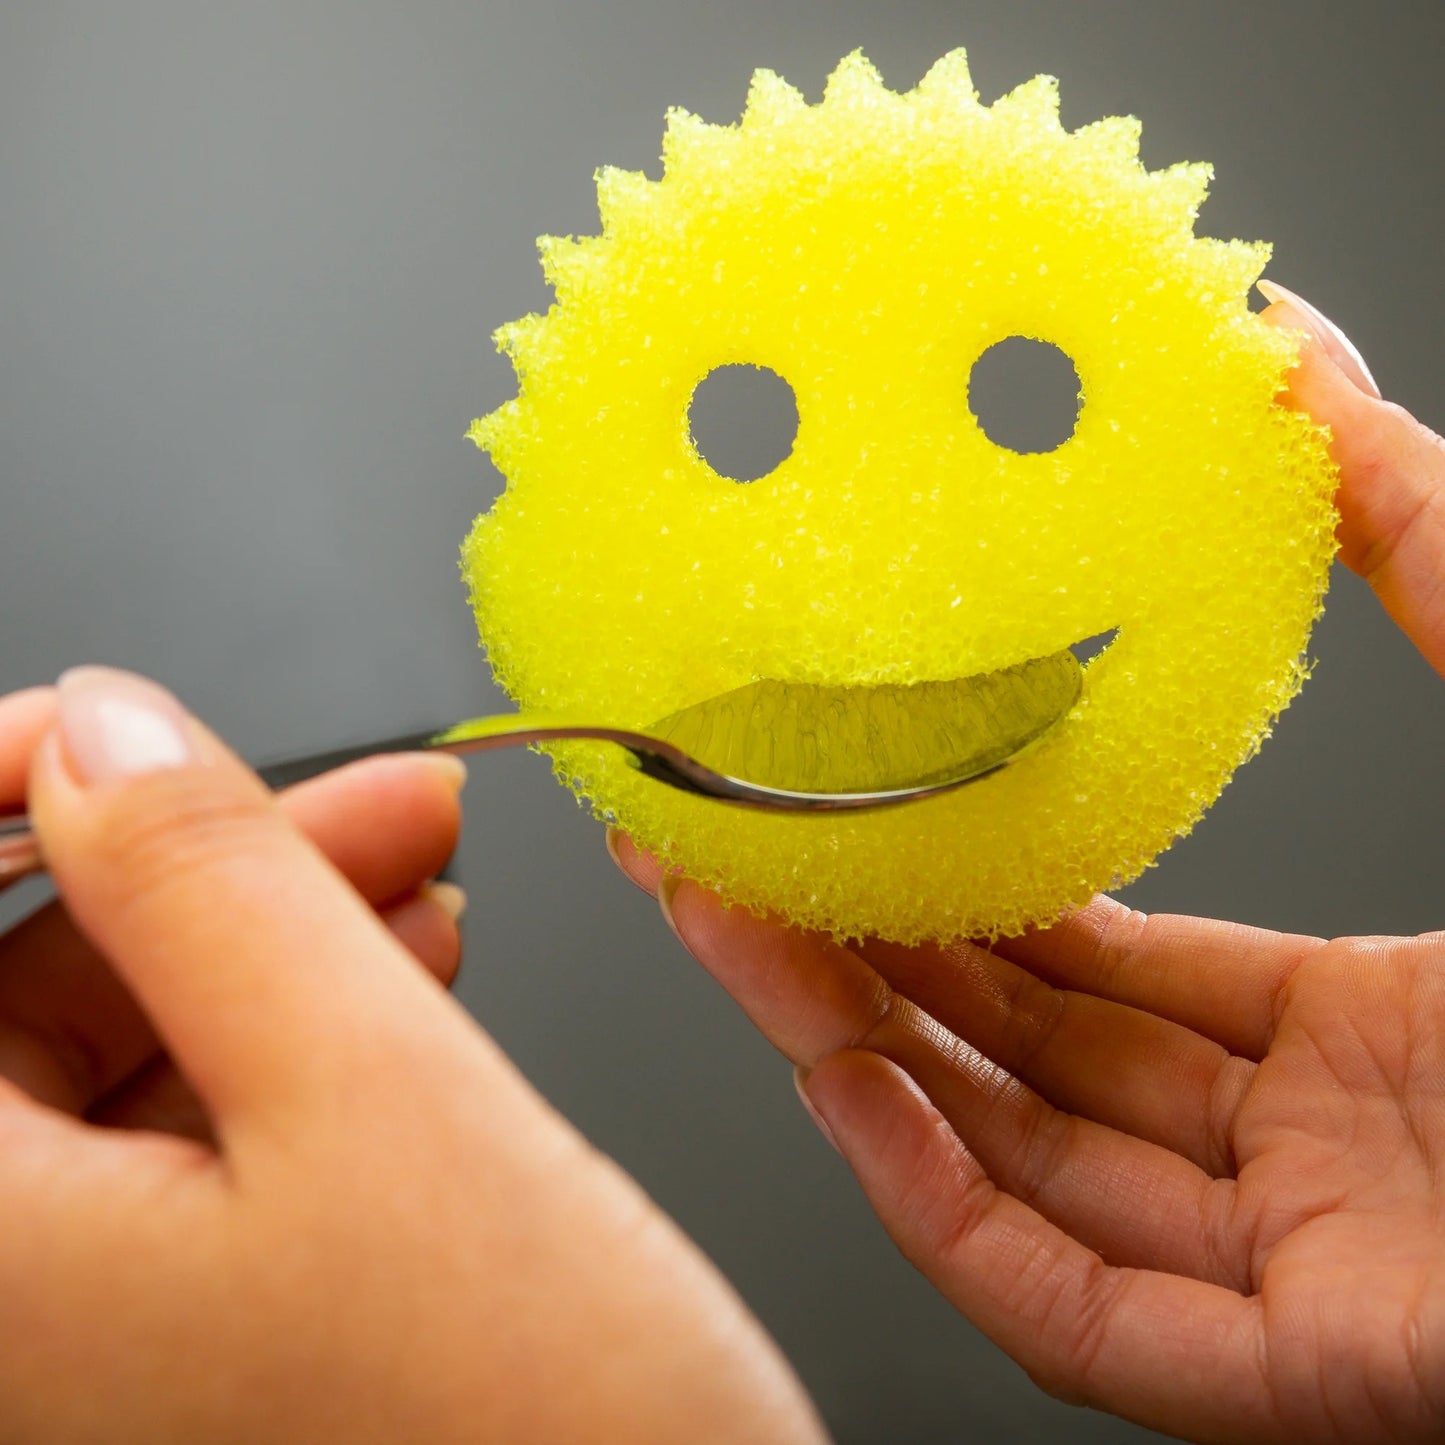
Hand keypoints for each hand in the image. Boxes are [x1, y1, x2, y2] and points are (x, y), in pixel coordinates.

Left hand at [0, 668, 822, 1442]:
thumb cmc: (538, 1434)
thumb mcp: (378, 1096)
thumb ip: (210, 889)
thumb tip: (104, 732)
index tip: (122, 723)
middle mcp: (0, 1318)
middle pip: (25, 991)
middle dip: (200, 860)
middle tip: (365, 792)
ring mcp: (89, 1339)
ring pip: (127, 1054)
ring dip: (275, 934)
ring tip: (426, 874)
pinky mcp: (190, 1339)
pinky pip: (199, 1132)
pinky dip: (303, 1032)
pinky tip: (411, 973)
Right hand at [609, 283, 1444, 1443]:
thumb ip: (1417, 526)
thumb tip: (1286, 344)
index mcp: (1352, 1039)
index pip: (1095, 977)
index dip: (950, 892)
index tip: (834, 810)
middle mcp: (1308, 1162)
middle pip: (1024, 1074)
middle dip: (853, 966)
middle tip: (720, 864)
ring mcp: (1304, 1274)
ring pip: (1023, 1182)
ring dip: (857, 1064)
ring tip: (739, 947)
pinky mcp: (1313, 1378)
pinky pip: (1087, 1317)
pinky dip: (945, 1213)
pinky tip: (845, 1091)